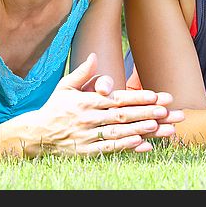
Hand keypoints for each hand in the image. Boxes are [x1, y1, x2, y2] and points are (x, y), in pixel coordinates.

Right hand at [16, 53, 177, 156]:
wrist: (37, 134)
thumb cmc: (55, 108)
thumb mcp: (65, 87)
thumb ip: (83, 73)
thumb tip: (94, 55)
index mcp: (87, 101)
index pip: (117, 99)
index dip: (137, 97)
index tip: (156, 96)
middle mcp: (89, 118)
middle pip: (123, 115)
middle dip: (147, 113)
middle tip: (168, 111)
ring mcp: (89, 135)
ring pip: (120, 132)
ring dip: (141, 129)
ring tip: (160, 127)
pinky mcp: (88, 151)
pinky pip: (110, 149)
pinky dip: (127, 146)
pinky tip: (143, 144)